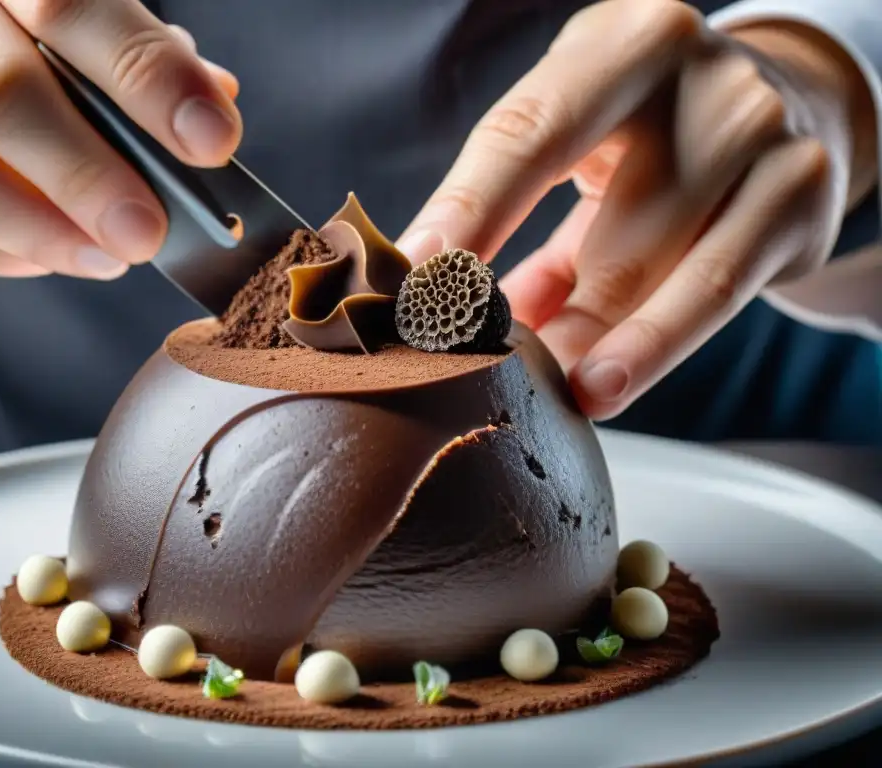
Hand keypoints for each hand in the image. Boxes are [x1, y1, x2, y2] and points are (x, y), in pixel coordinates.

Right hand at [0, 0, 241, 278]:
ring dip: (42, 230)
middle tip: (149, 229)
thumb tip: (211, 108)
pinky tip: (62, 254)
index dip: (149, 80)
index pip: (71, 9)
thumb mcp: (112, 39)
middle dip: (85, 175)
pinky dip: (2, 250)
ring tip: (114, 257)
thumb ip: (156, 66)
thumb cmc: (61, 58)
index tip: (213, 141)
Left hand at [397, 0, 876, 419]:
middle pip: (601, 224)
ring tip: (537, 394)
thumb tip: (438, 293)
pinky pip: (711, 297)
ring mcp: (764, 141)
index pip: (527, 135)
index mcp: (625, 45)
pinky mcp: (798, 202)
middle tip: (460, 364)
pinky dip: (646, 350)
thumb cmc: (648, 126)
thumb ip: (519, 202)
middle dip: (524, 308)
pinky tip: (598, 386)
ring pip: (655, 274)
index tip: (413, 278)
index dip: (467, 212)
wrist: (784, 104)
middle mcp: (703, 83)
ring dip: (584, 348)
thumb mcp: (578, 130)